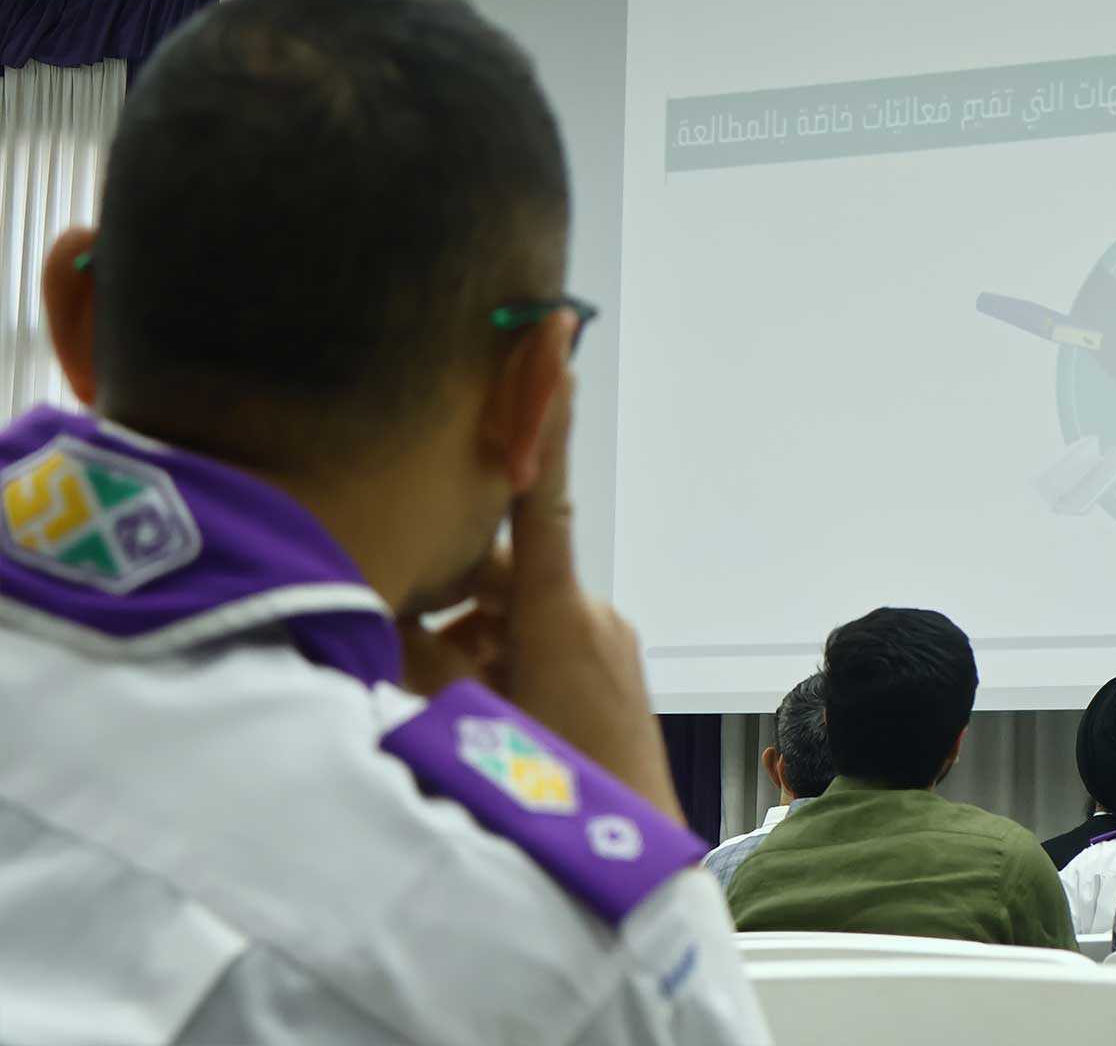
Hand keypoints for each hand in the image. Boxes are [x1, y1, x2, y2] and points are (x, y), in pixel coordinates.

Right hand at [398, 377, 684, 823]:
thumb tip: (385, 617)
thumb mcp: (472, 725)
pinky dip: (494, 667)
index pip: (541, 500)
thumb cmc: (557, 797)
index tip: (554, 348)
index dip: (542, 424)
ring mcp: (602, 645)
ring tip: (447, 708)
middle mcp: (588, 617)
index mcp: (559, 616)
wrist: (636, 860)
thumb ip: (422, 662)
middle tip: (405, 646)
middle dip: (445, 598)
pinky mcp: (606, 673)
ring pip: (510, 617)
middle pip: (499, 573)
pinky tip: (473, 717)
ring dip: (465, 646)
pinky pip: (536, 647)